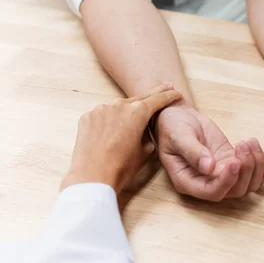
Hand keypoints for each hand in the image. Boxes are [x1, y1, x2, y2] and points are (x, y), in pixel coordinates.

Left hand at [61, 83, 181, 193]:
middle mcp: (119, 105)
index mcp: (138, 112)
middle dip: (154, 92)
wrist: (92, 177)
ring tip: (132, 120)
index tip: (176, 92)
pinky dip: (109, 119)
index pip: (158, 99)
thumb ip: (148, 134)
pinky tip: (110, 132)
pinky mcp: (87, 117)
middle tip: (166, 85)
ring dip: (127, 110)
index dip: (169, 95)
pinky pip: (103, 114)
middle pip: (140, 97)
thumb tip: (143, 130)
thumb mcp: (146, 151)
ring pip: (119, 106)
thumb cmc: (121, 167)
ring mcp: (100, 109)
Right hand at [156, 106, 263, 200]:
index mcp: (188, 181)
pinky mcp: (232, 163)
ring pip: (248, 184)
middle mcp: (207, 183)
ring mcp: (222, 174)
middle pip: (235, 191)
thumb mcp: (178, 136)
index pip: (212, 192)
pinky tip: (255, 145)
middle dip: (245, 169)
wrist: (179, 118)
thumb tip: (209, 168)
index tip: (235, 161)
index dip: (227, 181)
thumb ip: (193, 152)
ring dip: (256, 165)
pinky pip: (254, 173)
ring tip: (249, 141)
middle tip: (242, 144)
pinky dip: (262, 163)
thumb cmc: (172, 128)